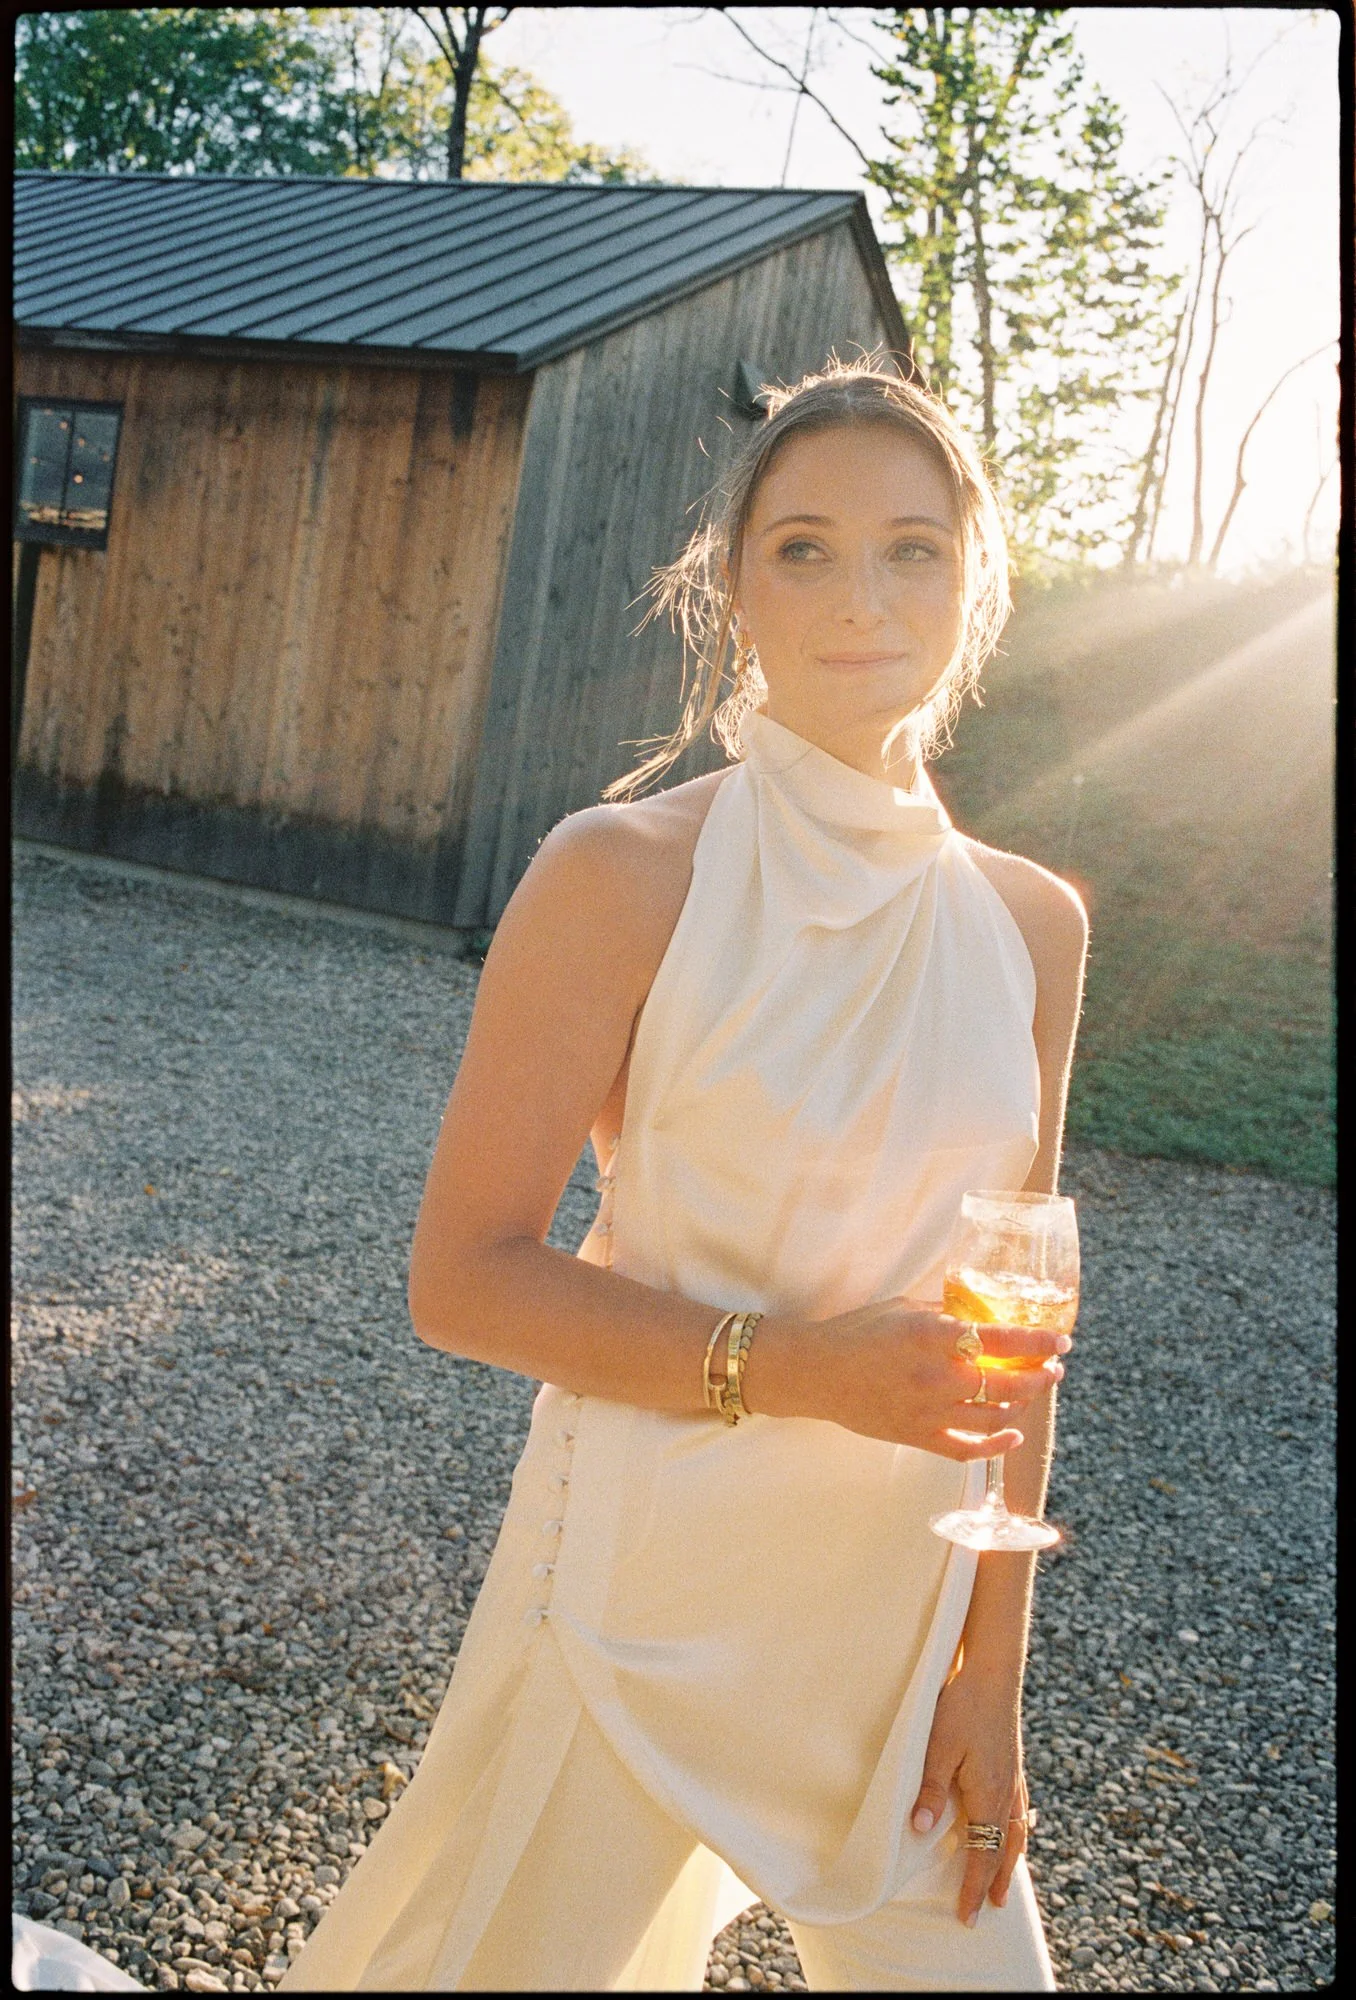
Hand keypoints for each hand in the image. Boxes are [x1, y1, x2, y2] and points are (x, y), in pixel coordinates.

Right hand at [746, 1297, 1067, 1456]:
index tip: (1061, 1342)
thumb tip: (982, 1311)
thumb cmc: (858, 1332)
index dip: (1038, 1343)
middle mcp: (937, 1375)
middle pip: (1007, 1382)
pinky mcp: (918, 1436)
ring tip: (1032, 1393)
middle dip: (1039, 1377)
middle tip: (1052, 1370)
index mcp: (934, 1335)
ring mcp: (929, 1411)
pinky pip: (967, 1449)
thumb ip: (945, 1311)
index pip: (1002, 1340)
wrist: (818, 1372)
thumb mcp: (904, 1307)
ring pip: (994, 1416)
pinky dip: (995, 1446)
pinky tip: (1012, 1434)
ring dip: (1022, 1406)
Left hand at [910, 1665, 1029, 1924]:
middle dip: (995, 1882)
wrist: (993, 1673)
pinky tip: (1018, 1830)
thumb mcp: (937, 1746)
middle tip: (989, 1911)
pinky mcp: (1013, 1763)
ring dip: (1009, 1860)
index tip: (969, 1915)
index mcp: (989, 1794)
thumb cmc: (962, 1706)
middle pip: (1004, 1849)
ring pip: (1016, 1831)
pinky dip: (1018, 1830)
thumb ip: (930, 1789)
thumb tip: (919, 1830)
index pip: (984, 1853)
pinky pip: (1020, 1809)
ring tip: (1006, 1884)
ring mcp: (1014, 1778)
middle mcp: (1007, 1792)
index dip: (975, 1886)